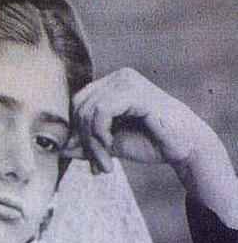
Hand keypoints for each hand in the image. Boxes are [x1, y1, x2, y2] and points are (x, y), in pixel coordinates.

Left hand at [63, 67, 237, 227]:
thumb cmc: (149, 142)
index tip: (87, 157)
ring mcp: (126, 81)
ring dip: (92, 142)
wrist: (184, 148)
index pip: (77, 104)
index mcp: (111, 86)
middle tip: (97, 164)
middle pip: (80, 107)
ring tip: (104, 163)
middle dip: (83, 140)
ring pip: (88, 111)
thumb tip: (58, 148)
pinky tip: (111, 147)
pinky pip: (102, 110)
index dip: (76, 132)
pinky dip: (100, 133)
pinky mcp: (135, 91)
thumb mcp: (109, 145)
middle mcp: (117, 78)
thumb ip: (85, 143)